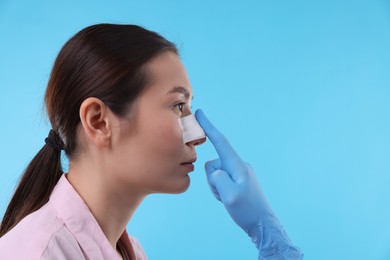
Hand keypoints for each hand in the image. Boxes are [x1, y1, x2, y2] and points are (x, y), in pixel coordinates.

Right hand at [196, 109, 302, 258]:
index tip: (199, 113)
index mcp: (238, 165)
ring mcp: (239, 173)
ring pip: (216, 173)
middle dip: (212, 179)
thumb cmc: (247, 211)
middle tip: (224, 195)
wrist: (263, 224)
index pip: (220, 141)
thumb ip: (217, 178)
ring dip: (216, 186)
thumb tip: (215, 169)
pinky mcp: (239, 180)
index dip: (209, 126)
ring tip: (228, 199)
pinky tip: (230, 200)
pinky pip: (222, 180)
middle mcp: (239, 165)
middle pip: (214, 163)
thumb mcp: (229, 196)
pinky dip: (220, 190)